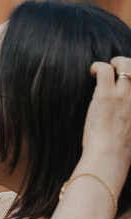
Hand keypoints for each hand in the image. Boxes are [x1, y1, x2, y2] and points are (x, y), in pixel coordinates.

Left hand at [79, 57, 130, 189]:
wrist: (111, 155)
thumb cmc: (121, 150)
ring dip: (114, 62)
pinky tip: (91, 73)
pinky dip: (97, 67)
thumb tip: (124, 113)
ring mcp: (125, 94)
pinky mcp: (106, 95)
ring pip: (125, 63)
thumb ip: (130, 117)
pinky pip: (104, 69)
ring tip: (101, 71)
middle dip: (127, 64)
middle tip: (116, 69)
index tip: (126, 83)